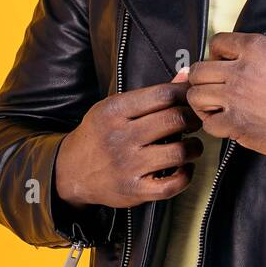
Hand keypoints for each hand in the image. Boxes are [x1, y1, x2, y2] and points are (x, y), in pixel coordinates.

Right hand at [54, 70, 204, 207]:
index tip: (191, 100)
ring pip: (179, 152)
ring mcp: (128, 165)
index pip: (163, 95)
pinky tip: (184, 168)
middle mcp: (121, 137)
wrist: (71, 171)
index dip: (185, 95)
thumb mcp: (115, 107)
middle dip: (193, 119)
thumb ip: (151, 94)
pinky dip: (186, 175)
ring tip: (191, 145)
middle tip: (195, 121)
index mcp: (115, 111)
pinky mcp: (134, 190)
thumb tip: (185, 76)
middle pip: (174, 120)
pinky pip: (172, 185)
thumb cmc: (99, 135)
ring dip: (194, 147)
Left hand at [184, 32, 265, 170]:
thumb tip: (228, 58)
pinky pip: (208, 123)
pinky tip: (228, 124)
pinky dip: (215, 126)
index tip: (222, 66)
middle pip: (199, 70)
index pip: (216, 42)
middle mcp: (242, 69)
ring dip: (204, 104)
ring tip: (218, 108)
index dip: (216, 55)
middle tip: (216, 90)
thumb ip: (257, 56)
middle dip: (204, 81)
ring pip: (195, 96)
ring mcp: (236, 97)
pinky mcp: (236, 124)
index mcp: (256, 48)